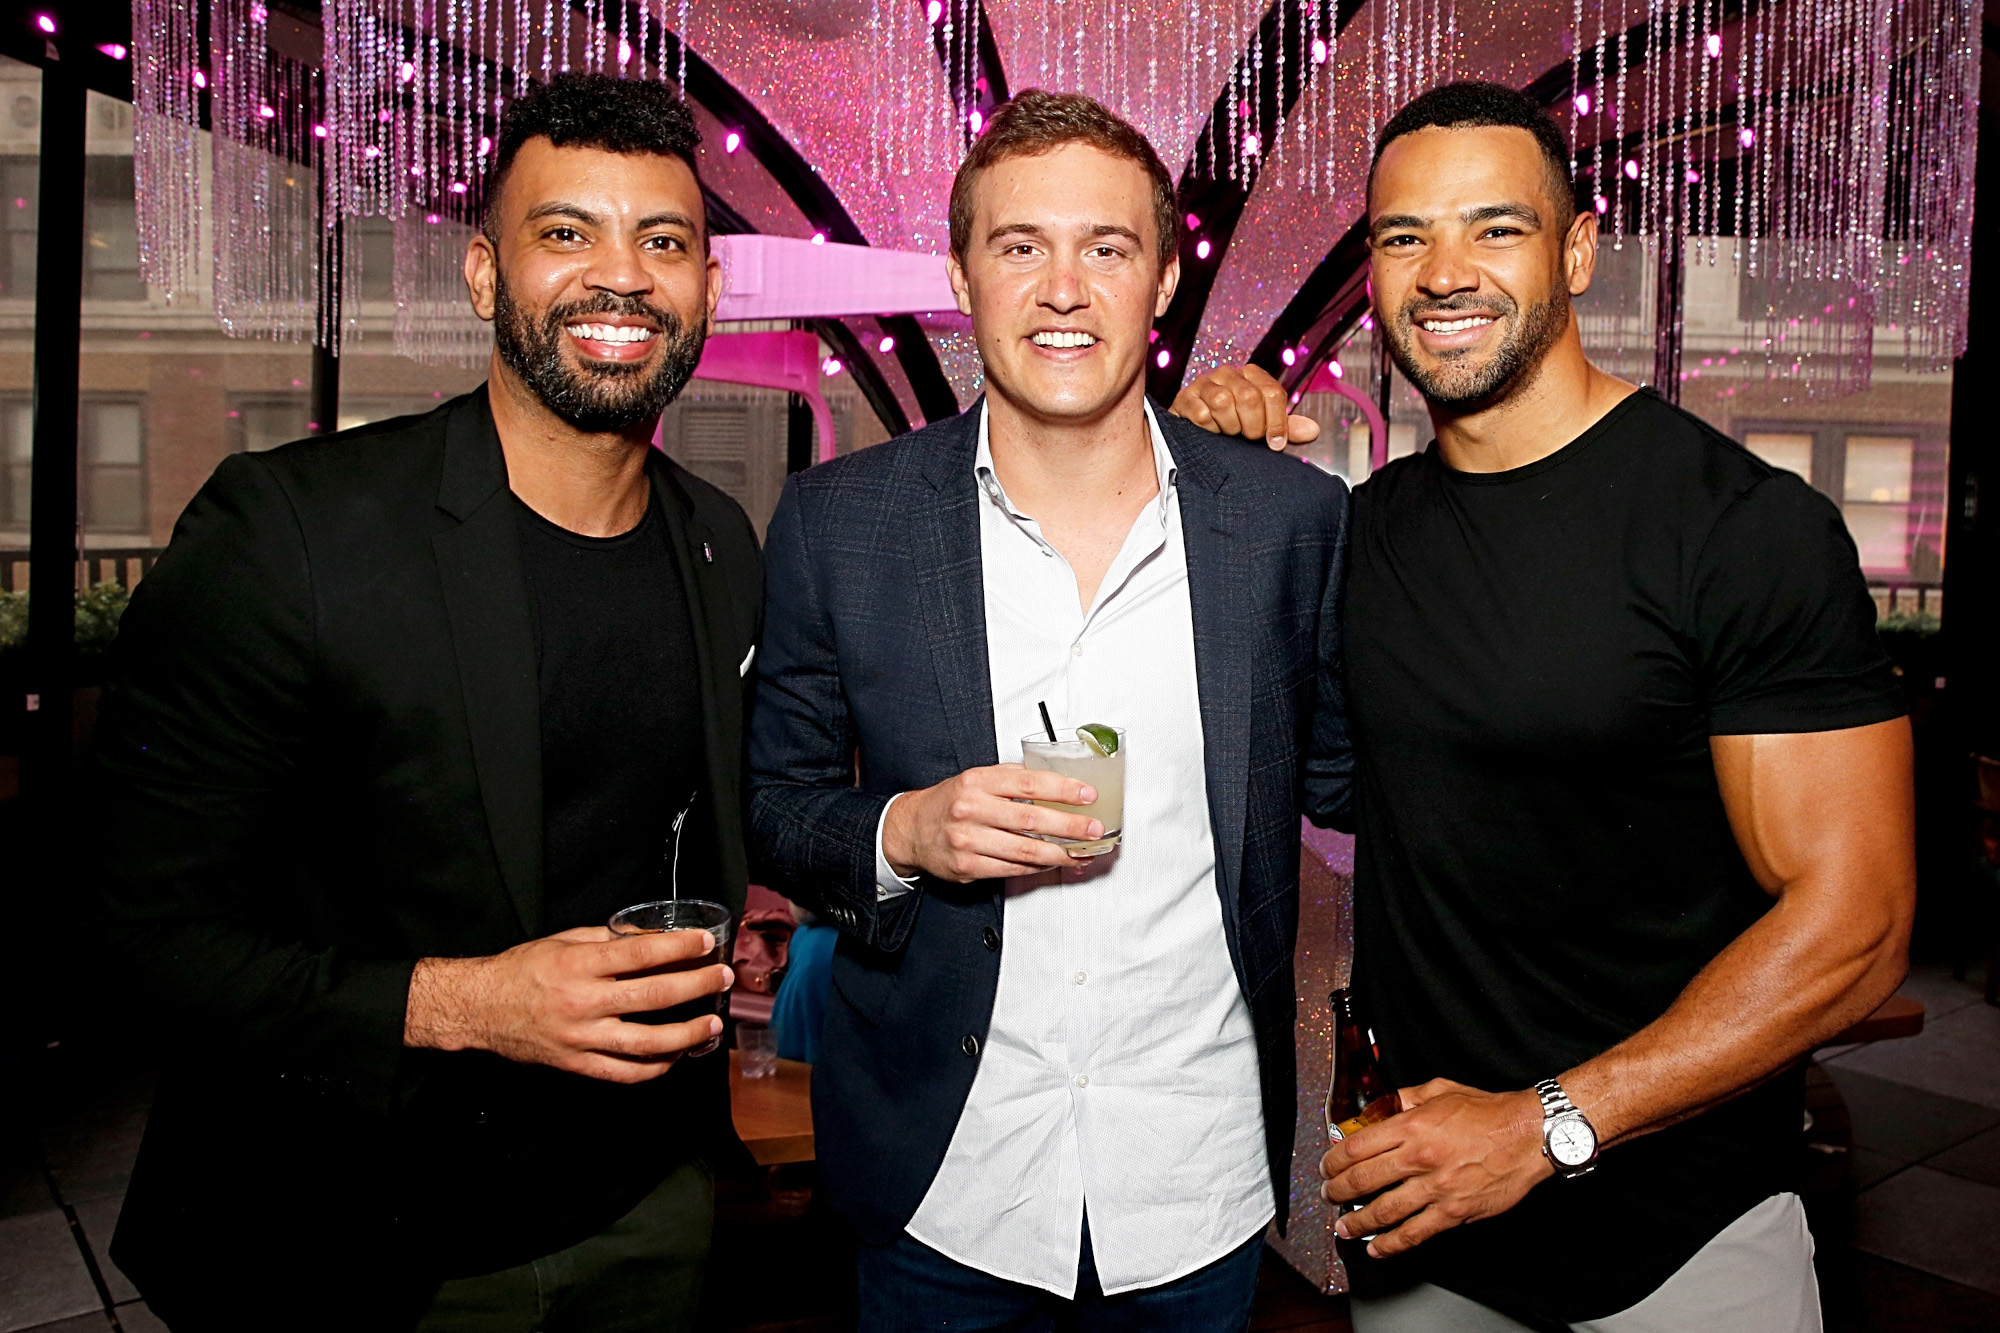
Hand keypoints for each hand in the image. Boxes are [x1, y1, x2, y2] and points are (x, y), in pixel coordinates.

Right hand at [405, 927, 732, 1082]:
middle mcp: (582, 1002)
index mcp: (578, 965)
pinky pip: (625, 1073)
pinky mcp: (577, 1065)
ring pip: (646, 1043)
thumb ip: (608, 940)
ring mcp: (581, 1038)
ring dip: (686, 1034)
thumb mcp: (563, 941)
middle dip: (696, 985)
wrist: (480, 1009)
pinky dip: (655, 1067)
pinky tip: (675, 1055)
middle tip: (722, 978)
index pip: (640, 953)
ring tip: (711, 1024)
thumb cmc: (521, 970)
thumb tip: (654, 940)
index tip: (706, 942)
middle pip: (653, 995)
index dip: (678, 947)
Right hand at [883, 763, 1102, 881]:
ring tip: (1080, 852)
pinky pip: (1012, 869)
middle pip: (1032, 820)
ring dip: (1059, 853)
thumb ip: (1012, 779)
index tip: (1087, 795)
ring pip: (1025, 850)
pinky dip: (1037, 867)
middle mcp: (972, 809)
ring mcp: (969, 840)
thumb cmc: (950, 801)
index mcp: (978, 782)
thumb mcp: (977, 779)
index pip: (1029, 783)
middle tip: (1093, 830)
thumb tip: (1056, 783)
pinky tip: (1051, 862)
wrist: (911, 829)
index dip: (1063, 789)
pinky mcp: (968, 866)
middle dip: (1070, 826)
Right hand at [1169, 363, 1321, 449]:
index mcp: (1252, 375)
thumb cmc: (1235, 428)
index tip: (1276, 445)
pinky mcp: (1184, 397)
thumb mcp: (1264, 428)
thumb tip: (1314, 431)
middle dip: (1252, 426)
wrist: (1197, 434)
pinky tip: (1209, 432)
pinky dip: (1209, 430)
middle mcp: (1227, 373)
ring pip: (1223, 402)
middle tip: (1248, 438)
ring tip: (1228, 434)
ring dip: (1229, 427)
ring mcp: (1204, 383)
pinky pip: (1201, 414)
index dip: (1277, 422)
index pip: (1272, 393)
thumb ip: (1287, 429)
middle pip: (1249, 396)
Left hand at [1320, 1080, 1550, 1256]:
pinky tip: (1377, 1248)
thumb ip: (1405, 1098)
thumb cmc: (1488, 1112)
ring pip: (1383, 1210)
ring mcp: (1436, 1187)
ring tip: (1343, 1227)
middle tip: (1328, 1196)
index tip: (1326, 1167)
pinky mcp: (1454, 1212)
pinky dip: (1391, 1244)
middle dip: (1337, 1191)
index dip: (1333, 1160)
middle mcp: (1419, 1157)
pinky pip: (1415, 1233)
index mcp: (1412, 1125)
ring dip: (1356, 1222)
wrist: (1528, 1135)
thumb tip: (1380, 1107)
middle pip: (1363, 1179)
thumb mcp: (1440, 1091)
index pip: (1357, 1146)